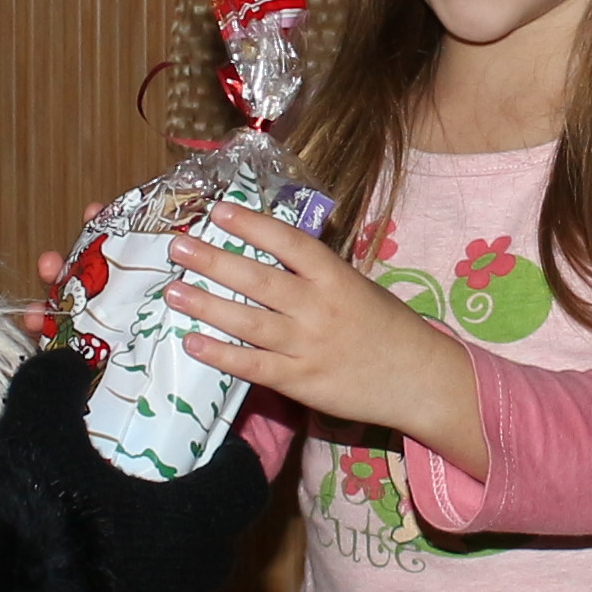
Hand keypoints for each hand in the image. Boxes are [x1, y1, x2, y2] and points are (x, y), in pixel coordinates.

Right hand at [0, 349, 273, 591]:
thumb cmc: (33, 518)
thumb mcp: (38, 430)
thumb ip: (57, 385)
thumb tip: (65, 362)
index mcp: (195, 519)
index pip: (245, 481)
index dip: (229, 455)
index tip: (205, 439)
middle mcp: (195, 577)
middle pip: (214, 531)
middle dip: (187, 501)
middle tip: (144, 473)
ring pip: (177, 575)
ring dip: (151, 547)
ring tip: (101, 521)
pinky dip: (120, 589)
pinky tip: (72, 574)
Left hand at [170, 203, 486, 475]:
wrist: (418, 379)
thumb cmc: (387, 328)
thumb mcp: (358, 287)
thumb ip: (317, 274)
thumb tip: (270, 252)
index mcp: (336, 276)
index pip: (289, 243)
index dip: (252, 225)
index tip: (219, 210)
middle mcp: (319, 307)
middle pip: (259, 280)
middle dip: (214, 261)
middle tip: (178, 246)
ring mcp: (308, 345)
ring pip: (249, 322)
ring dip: (207, 305)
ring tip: (173, 291)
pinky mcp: (301, 381)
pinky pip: (253, 366)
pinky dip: (222, 355)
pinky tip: (193, 342)